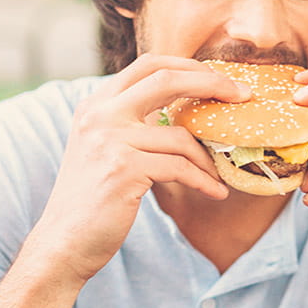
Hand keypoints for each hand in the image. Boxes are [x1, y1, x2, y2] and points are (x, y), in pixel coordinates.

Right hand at [24, 55, 247, 282]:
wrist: (64, 242)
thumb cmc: (94, 200)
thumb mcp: (105, 149)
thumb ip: (133, 125)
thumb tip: (185, 114)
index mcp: (96, 104)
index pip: (150, 64)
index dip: (191, 66)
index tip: (222, 80)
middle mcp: (99, 114)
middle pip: (166, 79)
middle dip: (212, 83)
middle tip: (243, 96)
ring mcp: (109, 140)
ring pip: (180, 136)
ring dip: (208, 158)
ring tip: (218, 175)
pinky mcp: (123, 169)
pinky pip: (180, 168)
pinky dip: (204, 181)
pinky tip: (216, 192)